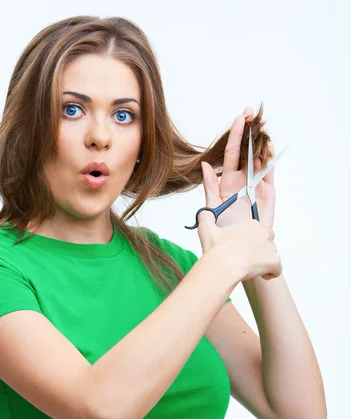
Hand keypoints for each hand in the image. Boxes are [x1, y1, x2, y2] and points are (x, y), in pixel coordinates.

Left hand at [202, 107, 275, 229]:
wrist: (239, 248)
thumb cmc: (223, 232)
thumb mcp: (211, 208)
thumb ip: (210, 186)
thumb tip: (205, 165)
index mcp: (227, 181)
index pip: (232, 152)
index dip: (235, 134)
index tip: (239, 118)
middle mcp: (243, 180)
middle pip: (247, 150)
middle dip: (250, 131)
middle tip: (252, 113)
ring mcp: (256, 185)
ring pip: (260, 158)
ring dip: (261, 142)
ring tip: (261, 125)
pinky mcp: (268, 193)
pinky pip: (270, 173)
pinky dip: (270, 160)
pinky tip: (269, 146)